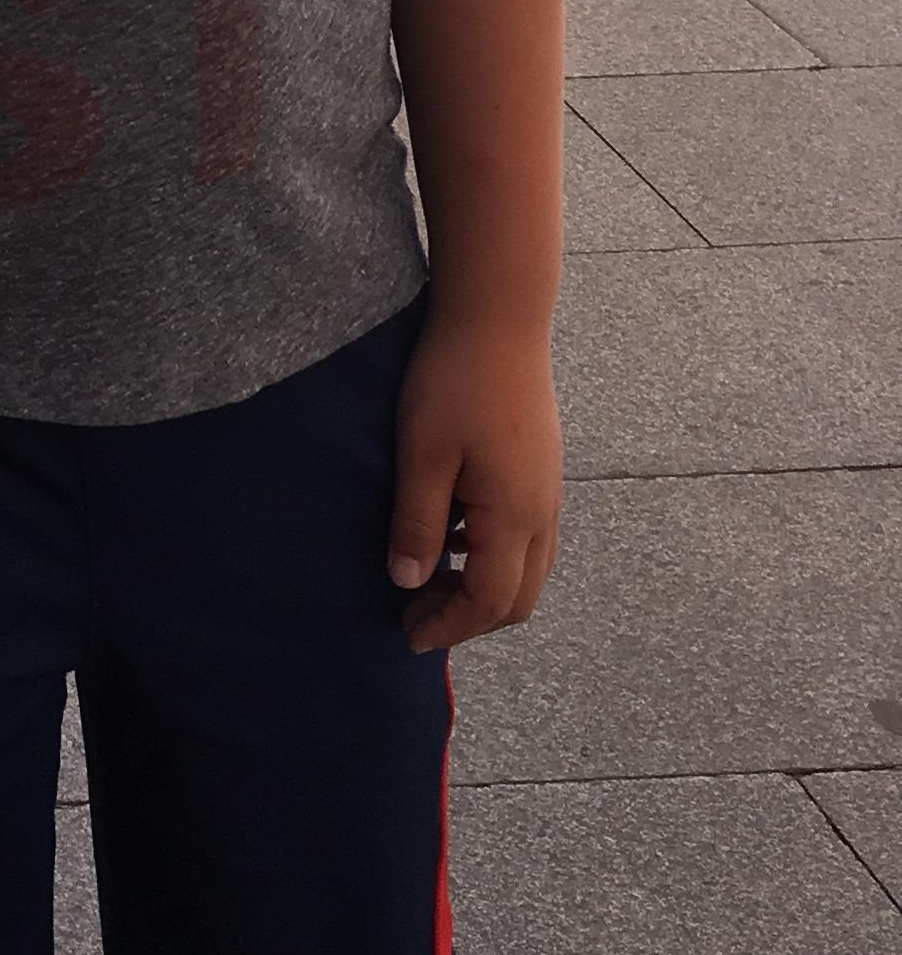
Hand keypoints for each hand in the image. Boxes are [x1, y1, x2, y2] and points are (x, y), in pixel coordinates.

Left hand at [388, 307, 560, 654]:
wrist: (498, 319)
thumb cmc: (453, 382)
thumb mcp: (422, 454)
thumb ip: (418, 523)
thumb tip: (407, 583)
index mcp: (513, 517)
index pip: (489, 602)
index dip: (451, 626)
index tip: (409, 635)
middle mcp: (542, 514)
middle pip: (517, 597)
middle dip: (469, 617)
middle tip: (415, 614)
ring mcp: (547, 492)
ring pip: (527, 570)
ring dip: (482, 588)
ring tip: (429, 580)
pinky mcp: (541, 470)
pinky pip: (528, 538)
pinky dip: (493, 556)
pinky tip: (453, 534)